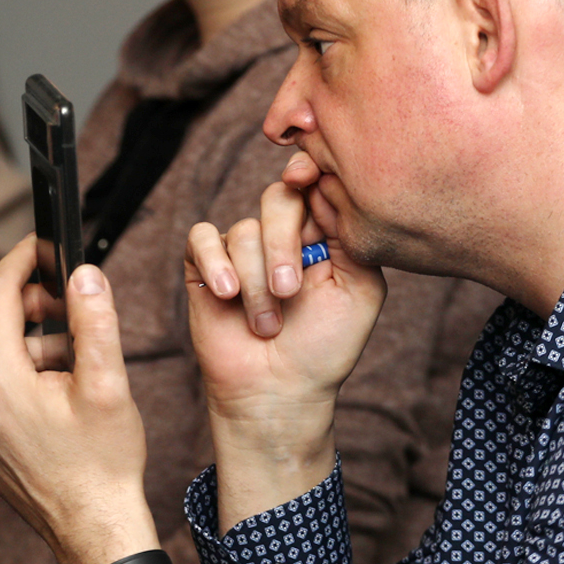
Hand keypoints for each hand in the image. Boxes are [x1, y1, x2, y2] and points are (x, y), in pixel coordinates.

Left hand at [0, 234, 159, 563]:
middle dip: (14, 300)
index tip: (38, 248)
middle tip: (58, 305)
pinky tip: (54, 392)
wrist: (93, 530)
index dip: (18, 261)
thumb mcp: (109, 384)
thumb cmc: (104, 463)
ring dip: (18, 341)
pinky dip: (11, 374)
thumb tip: (84, 274)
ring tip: (70, 360)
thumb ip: (95, 321)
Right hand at [184, 153, 386, 528]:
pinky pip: (202, 239)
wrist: (279, 392)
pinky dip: (215, 263)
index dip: (307, 172)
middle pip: (277, 200)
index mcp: (321, 232)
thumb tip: (327, 187)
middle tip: (289, 291)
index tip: (304, 176)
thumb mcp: (361, 291)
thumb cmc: (324, 348)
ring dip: (256, 283)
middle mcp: (281, 234)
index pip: (313, 184)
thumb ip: (352, 237)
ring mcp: (242, 249)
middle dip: (283, 244)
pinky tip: (227, 293)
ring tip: (266, 324)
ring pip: (243, 231)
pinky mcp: (204, 266)